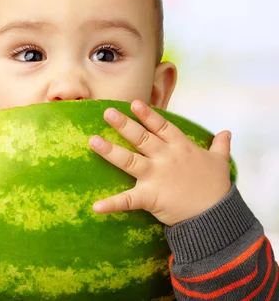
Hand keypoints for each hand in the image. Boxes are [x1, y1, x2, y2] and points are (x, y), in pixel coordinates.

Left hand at [89, 100, 231, 225]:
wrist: (216, 215)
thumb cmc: (217, 188)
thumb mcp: (220, 162)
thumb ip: (220, 146)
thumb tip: (226, 132)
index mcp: (181, 148)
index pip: (162, 127)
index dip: (148, 115)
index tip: (134, 103)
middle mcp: (165, 158)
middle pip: (142, 138)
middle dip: (124, 125)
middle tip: (107, 113)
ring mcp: (156, 176)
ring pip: (129, 160)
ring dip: (110, 151)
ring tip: (93, 142)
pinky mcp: (149, 197)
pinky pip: (127, 200)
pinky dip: (111, 204)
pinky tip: (96, 206)